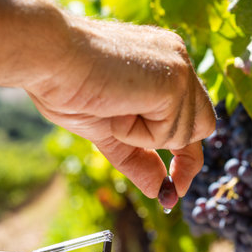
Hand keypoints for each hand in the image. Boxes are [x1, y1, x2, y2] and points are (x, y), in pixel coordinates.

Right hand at [0, 0, 215, 197]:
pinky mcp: (175, 80)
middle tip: (168, 180)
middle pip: (203, 126)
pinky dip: (140, 133)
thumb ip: (139, 159)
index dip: (187, 155)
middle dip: (183, 155)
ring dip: (145, 137)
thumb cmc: (69, 87)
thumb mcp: (111, 133)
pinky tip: (118, 107)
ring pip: (185, 134)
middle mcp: (178, 63)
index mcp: (164, 67)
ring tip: (115, 110)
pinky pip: (170, 132)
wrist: (48, 60)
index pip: (192, 118)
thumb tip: (158, 191)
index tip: (177, 185)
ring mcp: (180, 69)